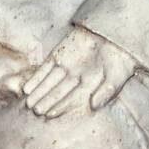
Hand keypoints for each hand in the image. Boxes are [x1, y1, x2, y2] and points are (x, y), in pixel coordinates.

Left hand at [21, 26, 135, 117]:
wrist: (115, 34)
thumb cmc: (119, 58)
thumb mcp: (117, 77)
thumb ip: (107, 92)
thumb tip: (93, 106)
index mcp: (87, 85)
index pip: (71, 98)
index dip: (60, 106)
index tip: (49, 114)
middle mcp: (74, 77)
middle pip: (57, 92)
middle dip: (45, 101)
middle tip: (34, 110)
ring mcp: (66, 64)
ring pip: (49, 81)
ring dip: (38, 92)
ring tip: (28, 102)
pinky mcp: (59, 53)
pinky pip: (46, 68)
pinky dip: (37, 77)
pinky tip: (29, 86)